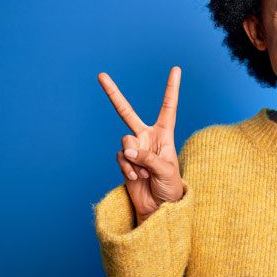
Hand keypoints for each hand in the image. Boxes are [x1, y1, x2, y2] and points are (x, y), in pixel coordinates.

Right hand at [98, 66, 184, 224]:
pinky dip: (128, 169)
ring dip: (134, 159)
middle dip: (113, 94)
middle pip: (126, 112)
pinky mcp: (125, 161)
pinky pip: (120, 158)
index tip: (176, 68)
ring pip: (124, 142)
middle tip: (101, 75)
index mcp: (164, 134)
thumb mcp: (166, 170)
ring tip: (145, 172)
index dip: (171, 88)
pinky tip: (136, 178)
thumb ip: (147, 157)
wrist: (159, 208)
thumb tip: (127, 149)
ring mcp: (134, 148)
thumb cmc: (170, 188)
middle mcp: (147, 137)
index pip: (168, 106)